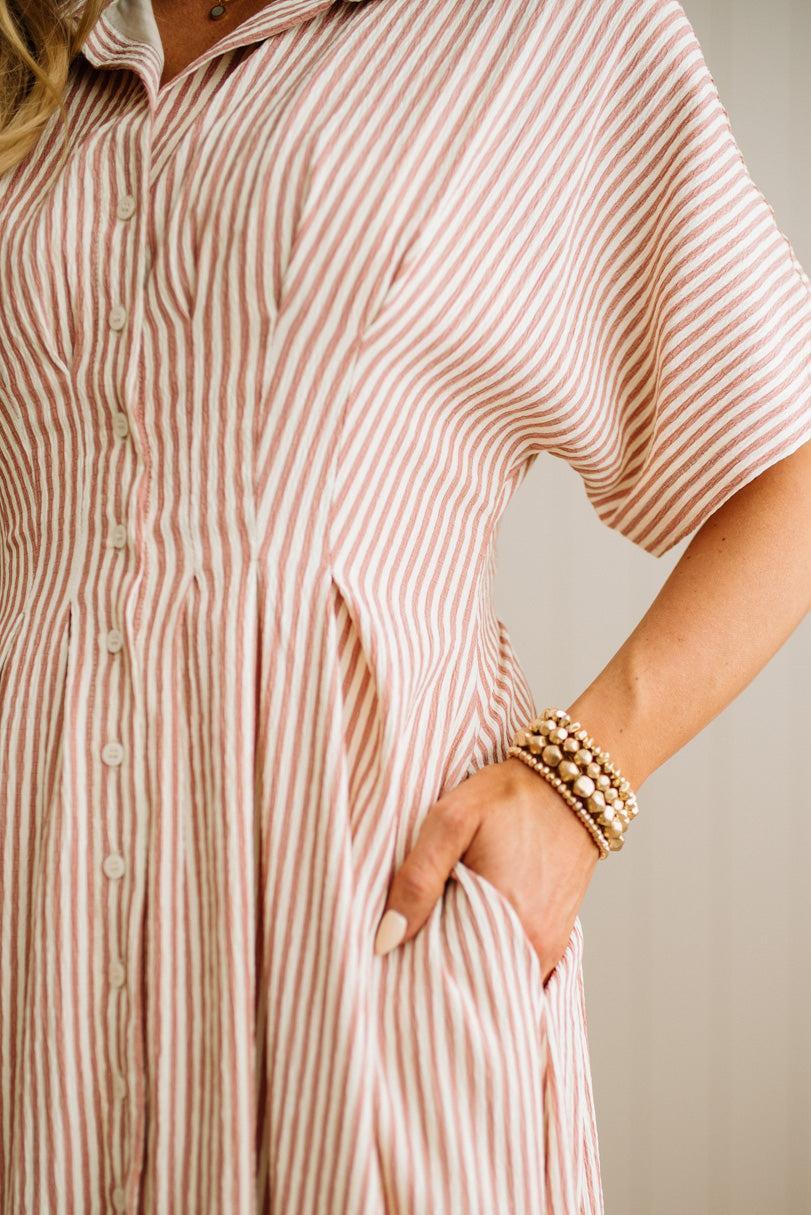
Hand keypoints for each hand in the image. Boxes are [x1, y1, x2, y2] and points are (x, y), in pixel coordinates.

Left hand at [373, 755, 600, 983]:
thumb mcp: (450, 821)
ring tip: (434, 943)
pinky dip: (489, 959)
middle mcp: (535, 947)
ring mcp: (550, 947)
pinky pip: (516, 967)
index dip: (415, 975)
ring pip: (495, 978)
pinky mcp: (557, 940)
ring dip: (465, 968)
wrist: (571, 784)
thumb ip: (417, 879)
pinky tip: (467, 936)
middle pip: (472, 985)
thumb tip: (385, 940)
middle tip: (405, 956)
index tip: (390, 966)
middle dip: (439, 977)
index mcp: (506, 922)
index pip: (448, 979)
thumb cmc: (508, 798)